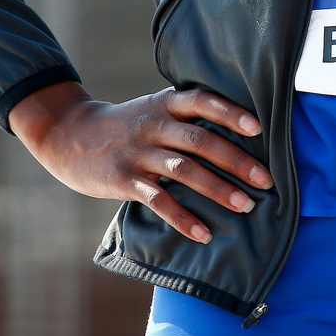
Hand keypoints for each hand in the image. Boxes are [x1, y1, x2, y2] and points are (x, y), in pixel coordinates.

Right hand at [8, 80, 272, 243]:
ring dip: (218, 189)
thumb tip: (239, 130)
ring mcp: (138, 152)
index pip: (202, 101)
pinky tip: (203, 233)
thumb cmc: (126, 124)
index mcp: (165, 104)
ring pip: (184, 170)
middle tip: (266, 180)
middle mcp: (154, 125)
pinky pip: (158, 200)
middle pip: (201, 140)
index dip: (230, 113)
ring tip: (245, 205)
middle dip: (237, 161)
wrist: (69, 134)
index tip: (258, 128)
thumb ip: (187, 115)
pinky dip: (183, 218)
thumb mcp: (153, 108)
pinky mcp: (123, 179)